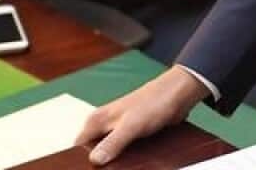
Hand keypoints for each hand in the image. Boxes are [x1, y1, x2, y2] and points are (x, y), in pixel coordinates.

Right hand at [76, 65, 209, 164]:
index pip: (77, 147)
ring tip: (121, 167)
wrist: (178, 94)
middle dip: (98, 162)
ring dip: (112, 161)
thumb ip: (112, 143)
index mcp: (96, 121)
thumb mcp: (131, 126)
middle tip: (110, 169)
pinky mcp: (130, 133)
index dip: (81, 161)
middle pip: (91, 151)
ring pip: (107, 152)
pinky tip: (130, 164)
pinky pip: (122, 150)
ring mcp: (116, 128)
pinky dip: (124, 157)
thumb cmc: (154, 102)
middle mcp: (103, 124)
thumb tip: (94, 160)